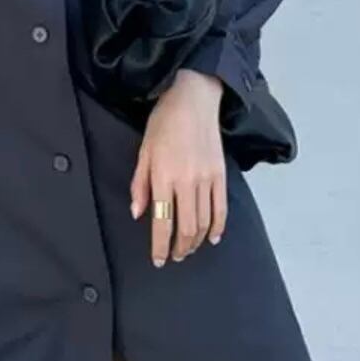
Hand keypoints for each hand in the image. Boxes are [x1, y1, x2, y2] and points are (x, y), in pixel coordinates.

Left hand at [129, 68, 227, 267]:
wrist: (194, 100)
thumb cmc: (163, 124)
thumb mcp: (143, 152)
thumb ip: (140, 185)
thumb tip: (138, 213)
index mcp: (164, 177)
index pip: (162, 221)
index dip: (160, 245)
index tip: (158, 259)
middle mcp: (187, 182)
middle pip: (186, 227)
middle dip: (180, 248)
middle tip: (174, 257)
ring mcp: (207, 179)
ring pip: (204, 222)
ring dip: (197, 241)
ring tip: (189, 250)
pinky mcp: (221, 174)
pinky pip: (221, 208)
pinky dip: (218, 227)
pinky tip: (213, 238)